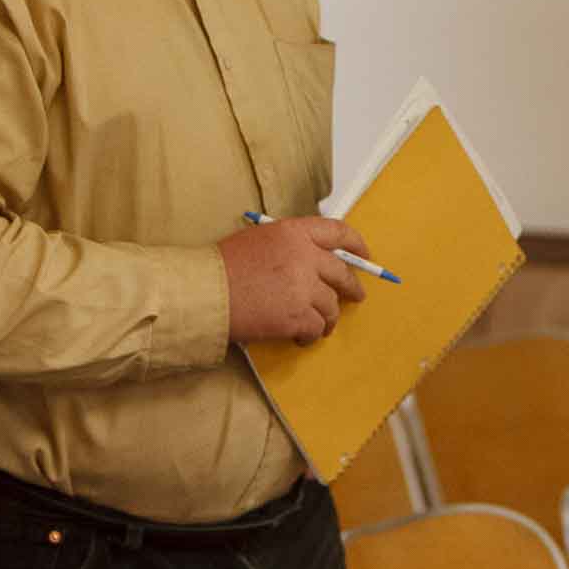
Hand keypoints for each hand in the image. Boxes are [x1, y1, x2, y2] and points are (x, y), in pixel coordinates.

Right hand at [220, 215, 372, 345]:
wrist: (205, 293)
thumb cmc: (223, 266)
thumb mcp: (259, 239)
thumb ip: (290, 245)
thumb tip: (313, 260)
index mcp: (295, 233)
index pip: (338, 232)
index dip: (356, 244)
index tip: (364, 255)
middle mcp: (306, 257)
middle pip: (342, 273)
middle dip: (352, 288)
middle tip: (356, 297)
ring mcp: (304, 288)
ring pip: (331, 306)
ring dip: (327, 318)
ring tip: (318, 325)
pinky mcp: (298, 317)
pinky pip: (317, 328)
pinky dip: (311, 335)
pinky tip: (299, 336)